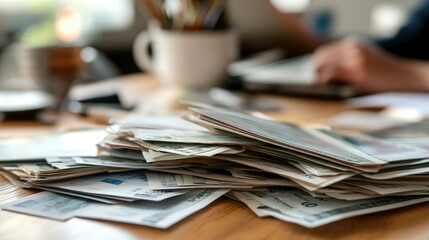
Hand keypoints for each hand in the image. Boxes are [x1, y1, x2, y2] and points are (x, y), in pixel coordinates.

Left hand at [313, 37, 428, 92]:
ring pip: (322, 66)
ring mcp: (354, 58)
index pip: (323, 52)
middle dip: (316, 72)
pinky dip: (324, 82)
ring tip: (323, 88)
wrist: (405, 78)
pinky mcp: (356, 70)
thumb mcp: (364, 59)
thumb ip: (346, 60)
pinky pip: (329, 74)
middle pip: (319, 58)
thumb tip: (322, 72)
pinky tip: (328, 89)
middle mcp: (351, 47)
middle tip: (318, 84)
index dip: (318, 65)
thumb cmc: (384, 74)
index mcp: (352, 43)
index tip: (317, 76)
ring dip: (319, 78)